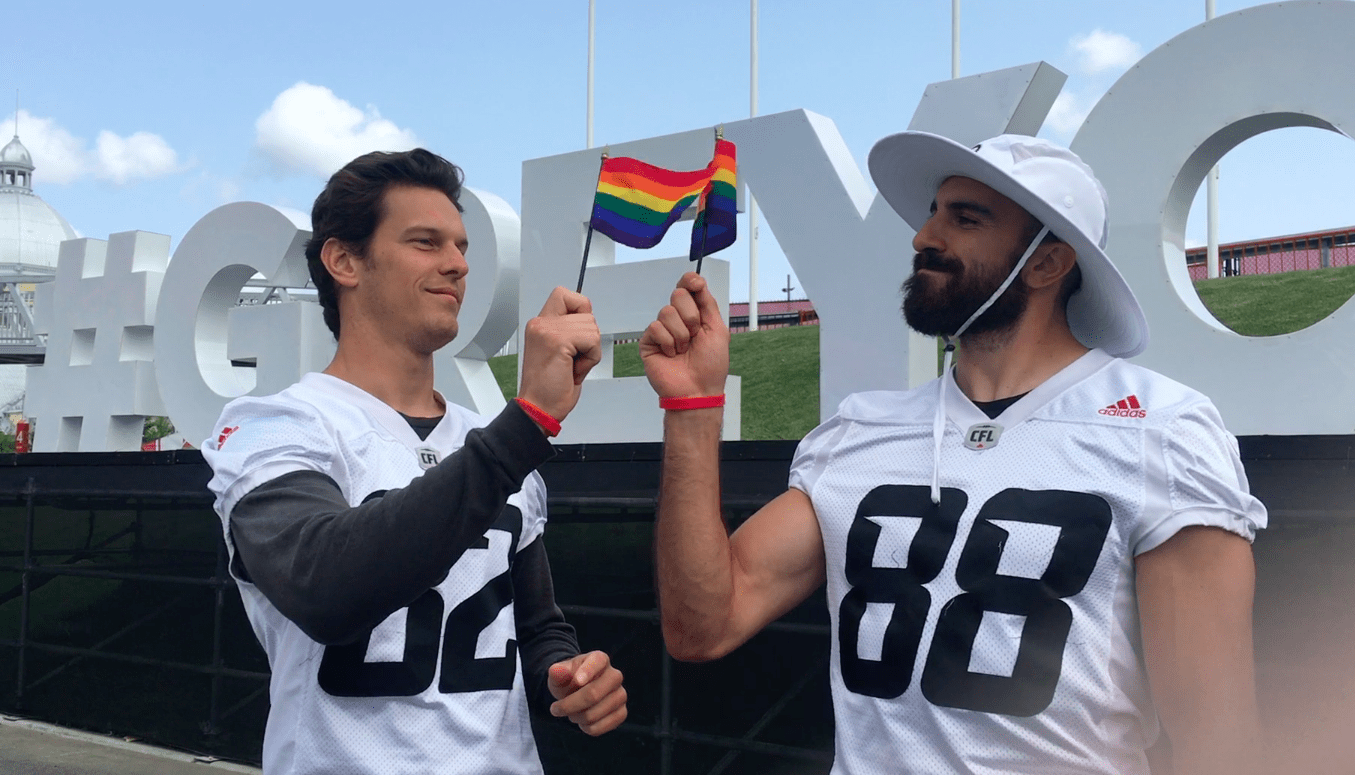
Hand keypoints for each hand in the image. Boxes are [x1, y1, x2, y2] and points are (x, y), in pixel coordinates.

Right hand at [519, 287, 601, 422]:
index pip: (566, 295)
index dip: (580, 310)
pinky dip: (590, 359)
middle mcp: (540, 324)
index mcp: (540, 324)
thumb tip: (588, 320)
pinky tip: (574, 370)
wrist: (539, 409)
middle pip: (586, 310)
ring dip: (590, 351)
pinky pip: (592, 340)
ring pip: (591, 326)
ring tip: (571, 365)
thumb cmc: (550, 387)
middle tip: (572, 358)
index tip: (577, 335)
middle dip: (589, 338)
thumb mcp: (559, 350)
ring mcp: (547, 330)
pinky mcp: (557, 341)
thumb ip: (569, 330)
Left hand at [547, 650, 627, 735]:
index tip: (576, 682)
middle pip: (593, 694)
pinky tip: (582, 721)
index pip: (598, 662)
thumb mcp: (559, 674)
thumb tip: (555, 671)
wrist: (578, 693)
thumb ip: (557, 672)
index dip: (588, 671)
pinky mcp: (622, 713)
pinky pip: (600, 727)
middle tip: (555, 709)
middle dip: (569, 705)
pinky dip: (586, 728)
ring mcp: (620, 695)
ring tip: (571, 712)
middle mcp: (615, 676)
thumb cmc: (569, 681)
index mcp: (600, 659)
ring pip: (594, 714)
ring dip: (576, 717)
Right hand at [640, 272, 729, 398]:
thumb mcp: (718, 330)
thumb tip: (698, 280)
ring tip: (683, 350)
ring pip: (666, 312)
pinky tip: (671, 355)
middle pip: (678, 294)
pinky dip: (668, 342)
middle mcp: (678, 319)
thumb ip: (708, 303)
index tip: (697, 284)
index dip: (690, 281)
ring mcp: (662, 330)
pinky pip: (656, 327)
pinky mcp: (649, 341)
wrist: (697, 390)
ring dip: (681, 334)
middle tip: (695, 335)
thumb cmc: (710, 366)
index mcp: (695, 314)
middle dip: (691, 316)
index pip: (688, 287)